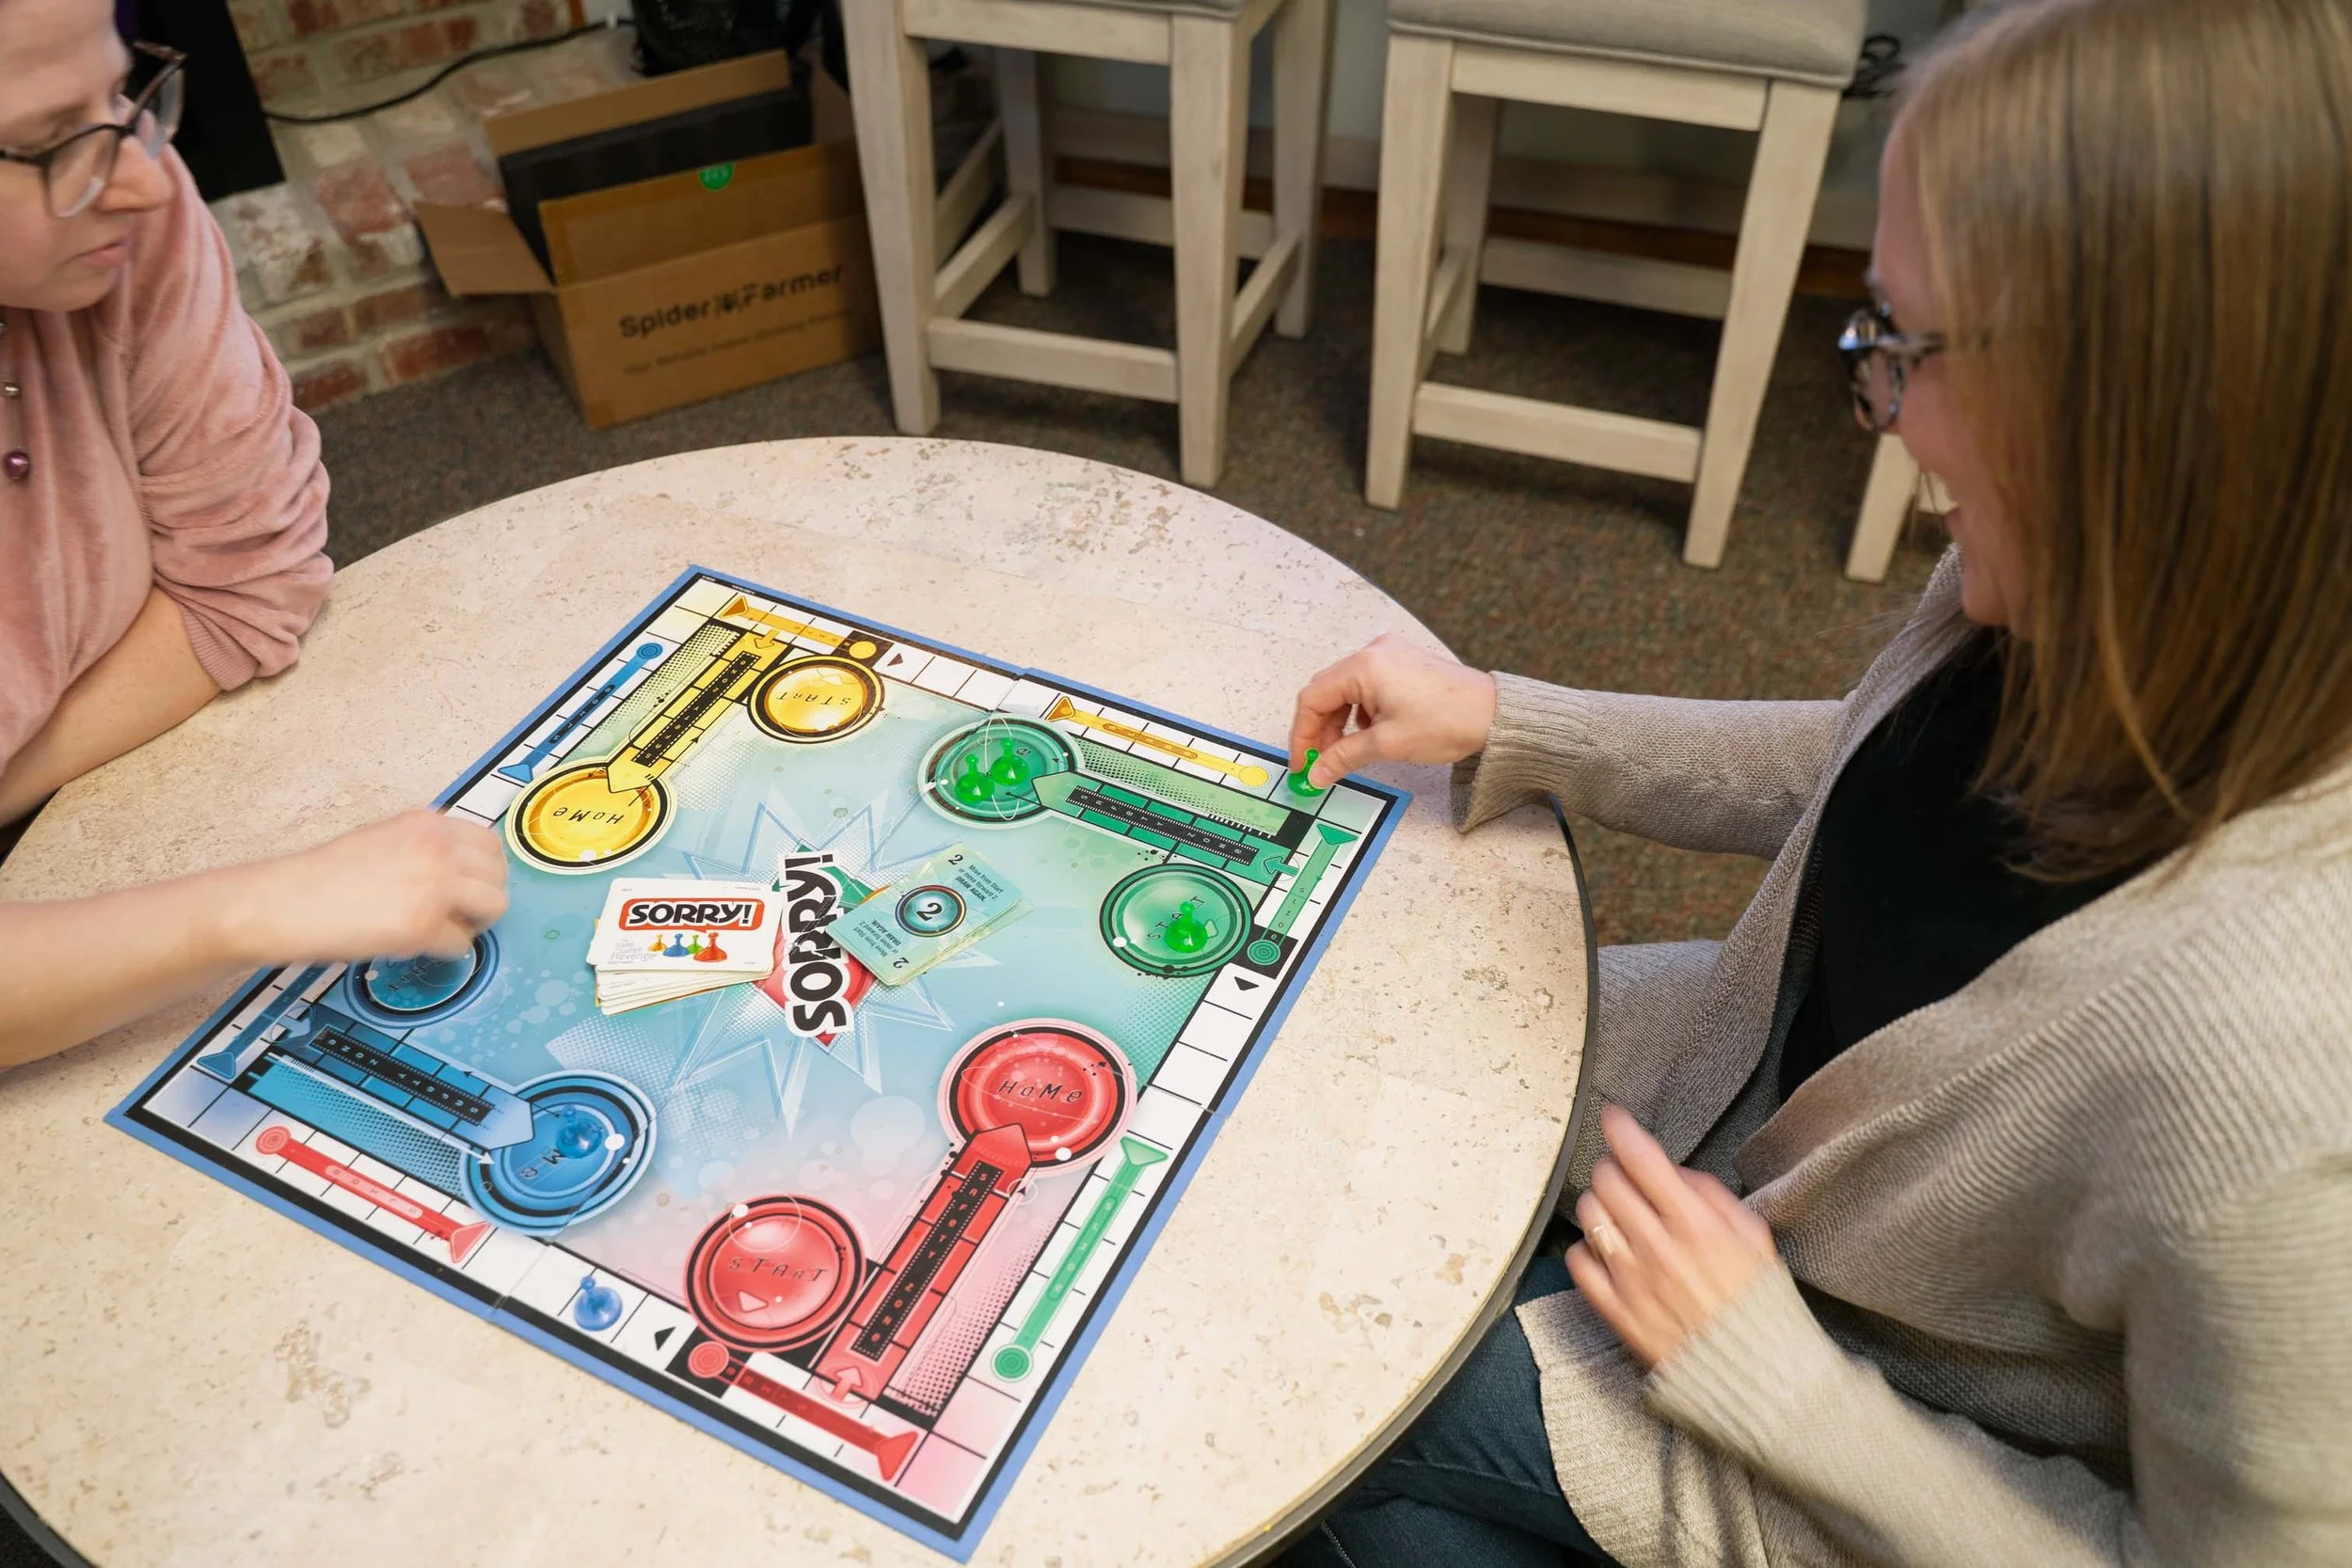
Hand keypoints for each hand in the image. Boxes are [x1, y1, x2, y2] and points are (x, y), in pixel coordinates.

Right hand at [217, 810, 508, 966]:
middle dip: (484, 898)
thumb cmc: (324, 877)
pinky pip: (462, 943)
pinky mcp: (424, 924)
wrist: (284, 902)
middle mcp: (437, 848)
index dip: (484, 871)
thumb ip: (426, 847)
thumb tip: (463, 871)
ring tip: (443, 929)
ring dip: (474, 923)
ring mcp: (434, 885)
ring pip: (494, 907)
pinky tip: (416, 944)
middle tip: (460, 914)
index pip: (490, 843)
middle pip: (499, 876)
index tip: (471, 886)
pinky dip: (445, 950)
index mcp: (427, 824)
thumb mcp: (385, 840)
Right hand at [1288, 634, 1498, 787]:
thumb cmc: (1448, 721)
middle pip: (1327, 691)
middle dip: (1320, 729)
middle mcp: (1373, 652)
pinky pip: (1367, 685)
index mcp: (1364, 666)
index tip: (1302, 761)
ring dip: (1340, 722)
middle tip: (1320, 762)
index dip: (1302, 734)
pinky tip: (1370, 733)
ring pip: (1346, 689)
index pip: (1313, 698)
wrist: (1493, 714)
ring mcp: (1389, 654)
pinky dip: (1360, 711)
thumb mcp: (1387, 745)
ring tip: (1346, 752)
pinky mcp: (1403, 662)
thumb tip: (1317, 773)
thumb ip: (1343, 757)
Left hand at [1566, 1105, 1778, 1368]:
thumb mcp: (1752, 1238)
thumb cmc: (1755, 1303)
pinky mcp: (1616, 1311)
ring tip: (1617, 1213)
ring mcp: (1632, 1279)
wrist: (1753, 1373)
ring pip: (1589, 1216)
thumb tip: (1677, 1173)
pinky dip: (1586, 1249)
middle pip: (1608, 1181)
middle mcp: (1659, 1247)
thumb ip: (1713, 1197)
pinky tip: (1607, 1252)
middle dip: (1613, 1169)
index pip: (1642, 1159)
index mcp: (1695, 1224)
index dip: (1621, 1129)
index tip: (1613, 1118)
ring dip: (1598, 1205)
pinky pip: (1579, 1263)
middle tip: (1624, 1176)